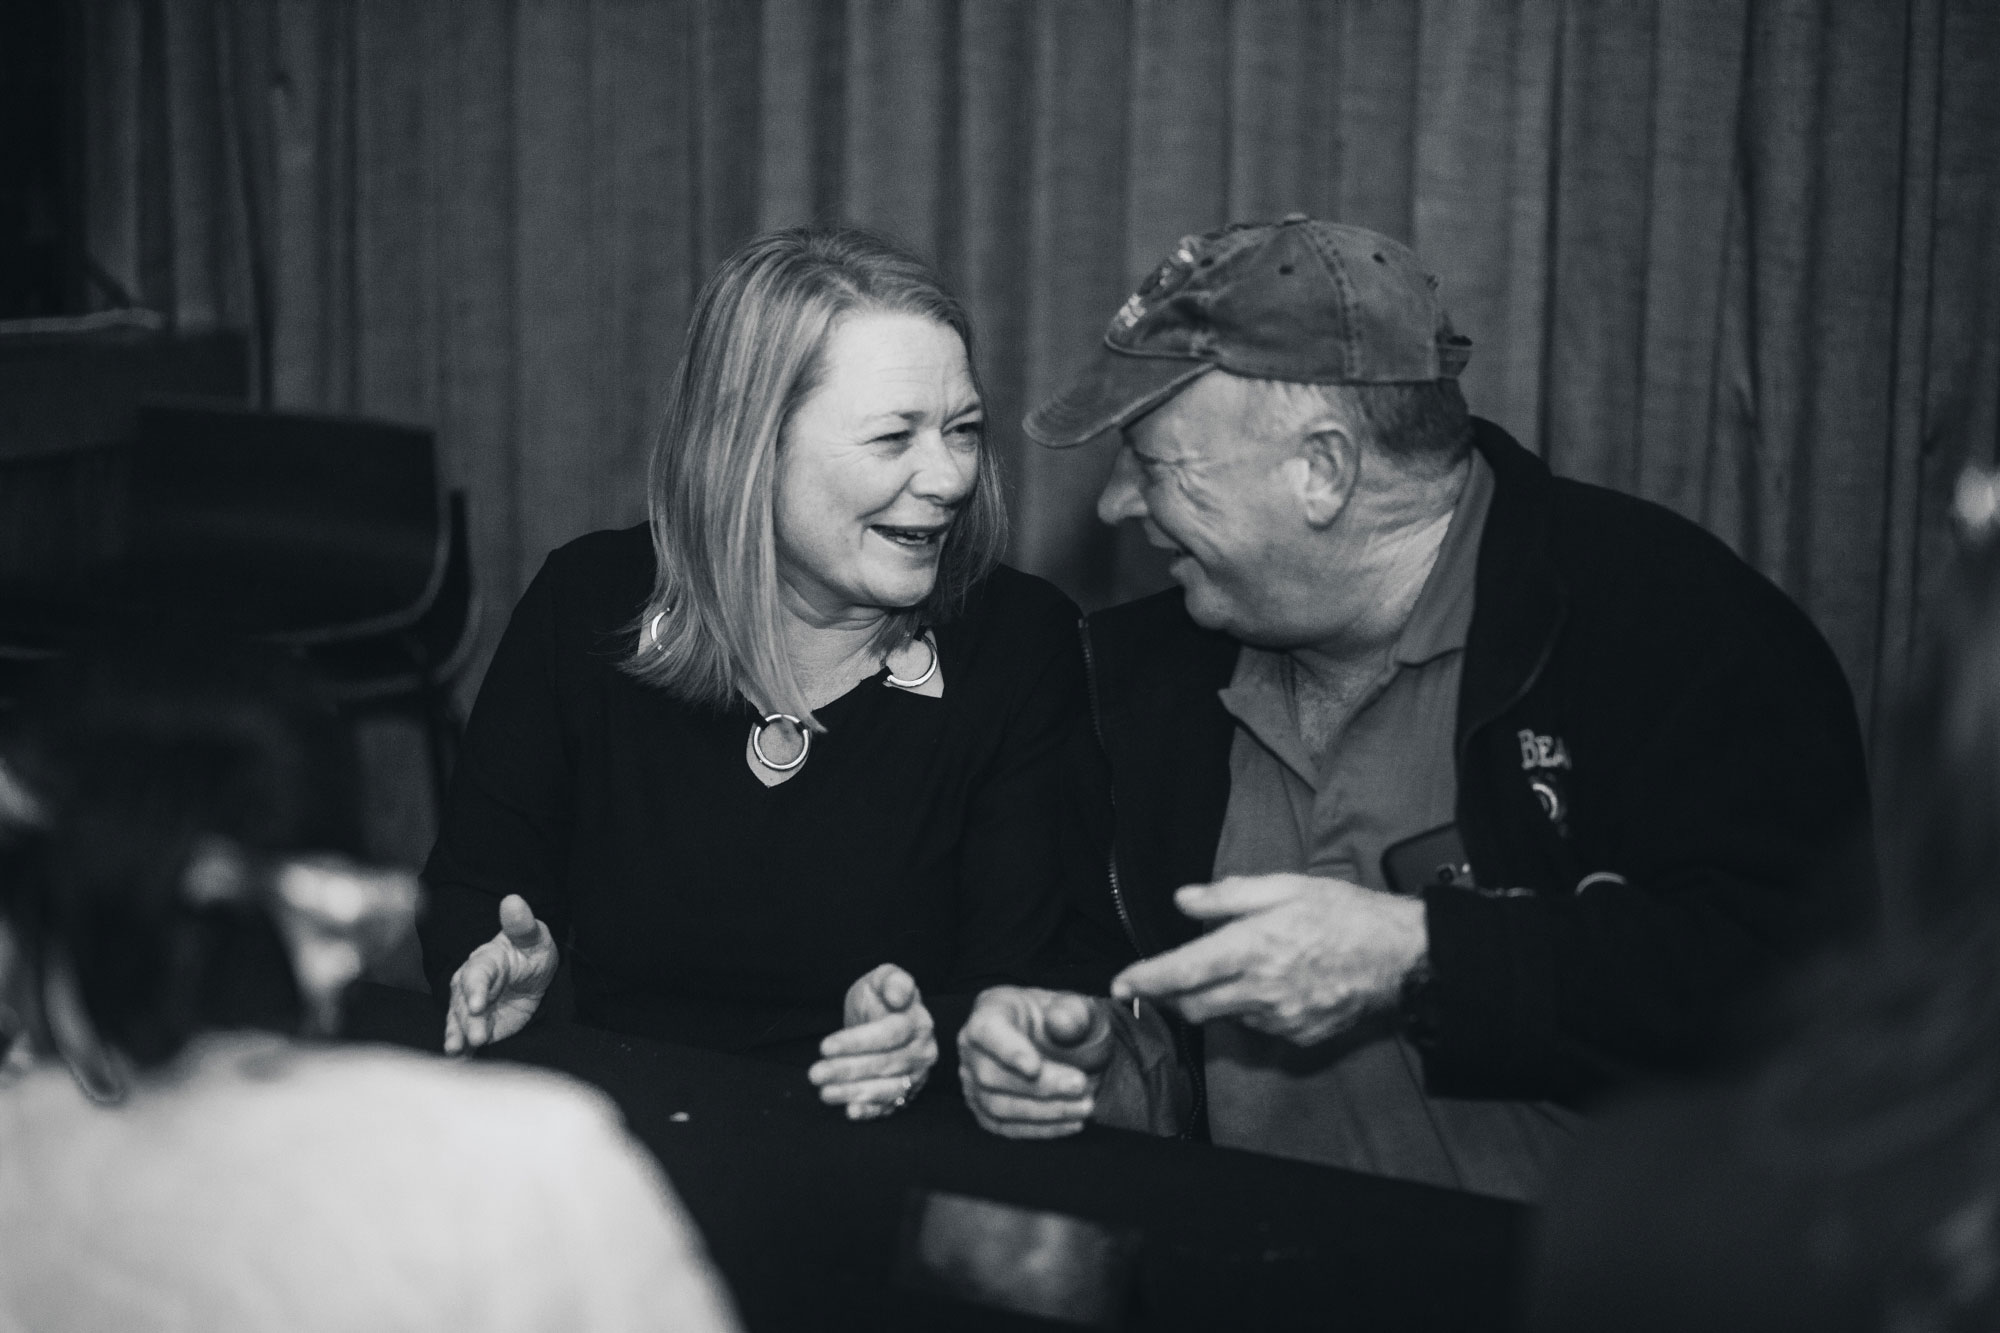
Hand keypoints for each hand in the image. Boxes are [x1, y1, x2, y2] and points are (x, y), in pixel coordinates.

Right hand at [443, 894, 557, 1054]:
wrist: (529, 972)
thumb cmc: (529, 950)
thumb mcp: (533, 936)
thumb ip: (521, 924)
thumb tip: (513, 900)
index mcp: (484, 961)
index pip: (477, 975)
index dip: (475, 990)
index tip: (477, 1005)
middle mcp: (470, 985)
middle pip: (464, 1003)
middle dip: (466, 1020)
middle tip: (474, 1037)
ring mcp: (471, 1006)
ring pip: (460, 1022)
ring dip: (458, 1036)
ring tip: (457, 1051)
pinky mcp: (475, 1025)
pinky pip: (465, 1037)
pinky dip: (461, 1049)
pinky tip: (458, 1060)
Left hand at [809, 963, 936, 1120]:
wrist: (881, 1019)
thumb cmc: (880, 998)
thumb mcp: (883, 978)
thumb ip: (893, 980)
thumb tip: (899, 996)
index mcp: (919, 1023)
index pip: (890, 1034)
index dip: (857, 1042)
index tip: (824, 1046)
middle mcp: (923, 1052)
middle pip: (886, 1064)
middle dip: (848, 1070)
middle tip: (815, 1074)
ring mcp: (916, 1076)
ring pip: (887, 1089)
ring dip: (854, 1093)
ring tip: (824, 1092)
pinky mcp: (906, 1095)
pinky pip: (889, 1107)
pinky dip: (870, 1112)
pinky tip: (849, 1112)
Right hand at [958, 987, 1115, 1139]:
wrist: (1053, 1040)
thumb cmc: (1057, 1017)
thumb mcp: (1071, 1005)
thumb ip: (1071, 1011)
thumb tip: (1063, 1023)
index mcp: (988, 1013)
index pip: (987, 1032)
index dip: (1009, 1052)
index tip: (1035, 1068)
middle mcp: (971, 1049)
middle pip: (991, 1076)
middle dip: (1040, 1087)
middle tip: (1080, 1085)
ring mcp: (973, 1083)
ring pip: (997, 1107)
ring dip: (1044, 1112)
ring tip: (1083, 1108)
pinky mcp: (984, 1111)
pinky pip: (1006, 1128)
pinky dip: (1041, 1129)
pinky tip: (1071, 1123)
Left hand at [1110, 874, 1425, 1045]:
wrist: (1400, 957)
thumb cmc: (1344, 913)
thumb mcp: (1285, 887)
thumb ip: (1228, 896)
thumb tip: (1183, 901)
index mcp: (1252, 948)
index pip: (1182, 972)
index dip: (1144, 979)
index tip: (1116, 984)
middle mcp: (1260, 990)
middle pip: (1193, 1005)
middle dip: (1170, 995)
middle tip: (1165, 978)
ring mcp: (1280, 1019)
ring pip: (1224, 1017)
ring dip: (1214, 998)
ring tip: (1238, 968)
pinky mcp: (1298, 1036)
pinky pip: (1257, 1026)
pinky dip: (1249, 1008)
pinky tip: (1271, 984)